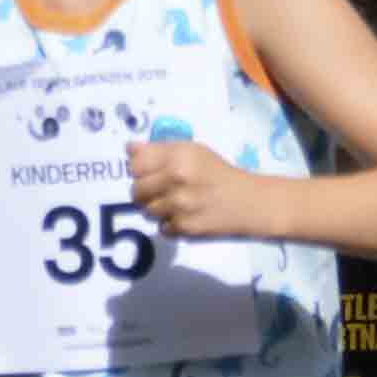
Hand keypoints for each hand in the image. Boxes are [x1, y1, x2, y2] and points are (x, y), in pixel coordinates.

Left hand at [125, 138, 249, 236]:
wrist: (247, 202)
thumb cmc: (218, 172)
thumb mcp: (193, 151)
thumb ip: (159, 149)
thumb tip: (129, 149)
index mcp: (178, 157)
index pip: (136, 165)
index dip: (140, 169)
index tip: (149, 171)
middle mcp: (176, 180)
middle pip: (136, 190)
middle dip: (145, 190)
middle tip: (162, 189)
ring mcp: (179, 206)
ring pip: (147, 210)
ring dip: (157, 208)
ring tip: (175, 202)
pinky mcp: (184, 227)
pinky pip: (161, 227)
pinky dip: (169, 223)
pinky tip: (184, 215)